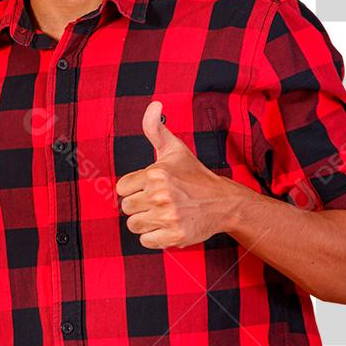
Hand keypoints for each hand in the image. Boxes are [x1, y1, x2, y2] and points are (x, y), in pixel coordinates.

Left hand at [115, 101, 236, 249]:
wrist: (223, 202)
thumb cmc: (194, 175)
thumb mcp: (174, 149)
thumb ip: (156, 128)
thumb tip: (154, 104)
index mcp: (156, 173)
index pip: (121, 188)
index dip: (134, 188)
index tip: (149, 187)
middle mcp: (161, 195)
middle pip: (126, 208)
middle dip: (139, 206)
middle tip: (158, 202)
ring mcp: (168, 216)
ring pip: (133, 225)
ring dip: (145, 222)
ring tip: (162, 214)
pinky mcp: (175, 235)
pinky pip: (146, 241)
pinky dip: (154, 237)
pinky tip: (167, 226)